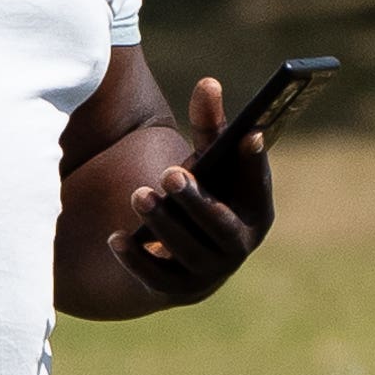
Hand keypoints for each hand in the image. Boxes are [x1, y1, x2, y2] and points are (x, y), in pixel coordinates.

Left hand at [123, 73, 276, 303]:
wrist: (181, 253)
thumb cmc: (201, 193)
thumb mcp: (207, 160)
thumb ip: (209, 125)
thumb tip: (207, 82)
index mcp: (257, 210)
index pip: (259, 186)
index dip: (255, 163)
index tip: (248, 135)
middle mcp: (239, 245)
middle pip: (221, 226)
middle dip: (196, 200)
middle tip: (168, 172)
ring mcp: (210, 273)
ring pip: (188, 252)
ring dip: (163, 224)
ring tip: (137, 194)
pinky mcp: (177, 292)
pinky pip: (157, 279)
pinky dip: (136, 260)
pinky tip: (115, 238)